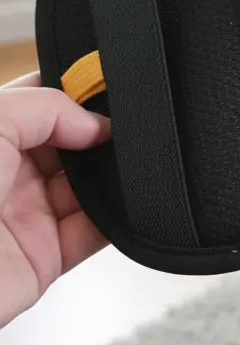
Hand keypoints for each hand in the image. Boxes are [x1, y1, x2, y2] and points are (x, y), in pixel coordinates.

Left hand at [0, 72, 110, 327]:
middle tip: (118, 130)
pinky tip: (123, 204)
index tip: (104, 89)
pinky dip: (115, 221)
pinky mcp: (48, 256)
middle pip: (69, 144)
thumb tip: (94, 124)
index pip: (38, 102)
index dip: (72, 91)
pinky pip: (95, 234)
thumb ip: (46, 109)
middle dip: (97, 135)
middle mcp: (4, 172)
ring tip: (120, 168)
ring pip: (87, 188)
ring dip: (109, 178)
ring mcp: (27, 214)